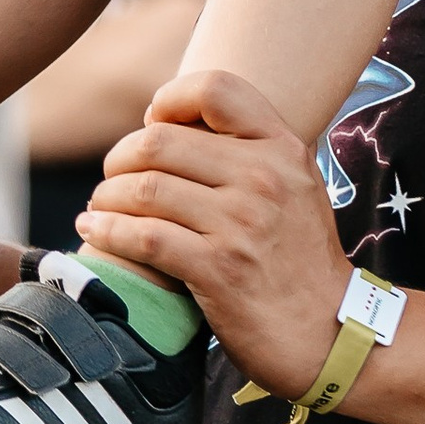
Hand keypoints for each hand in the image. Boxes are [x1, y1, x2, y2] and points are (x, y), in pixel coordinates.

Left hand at [79, 68, 355, 401]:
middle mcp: (263, 178)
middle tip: (112, 175)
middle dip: (122, 156)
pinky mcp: (218, 269)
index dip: (170, 100)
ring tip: (100, 205)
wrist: (330, 334)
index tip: (153, 124)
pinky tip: (94, 230)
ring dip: (108, 196)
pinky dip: (108, 230)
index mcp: (283, 149)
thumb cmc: (300, 260)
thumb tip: (175, 125)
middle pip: (162, 141)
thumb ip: (249, 153)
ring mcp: (241, 224)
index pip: (215, 89)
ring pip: (145, 188)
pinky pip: (144, 238)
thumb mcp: (295, 188)